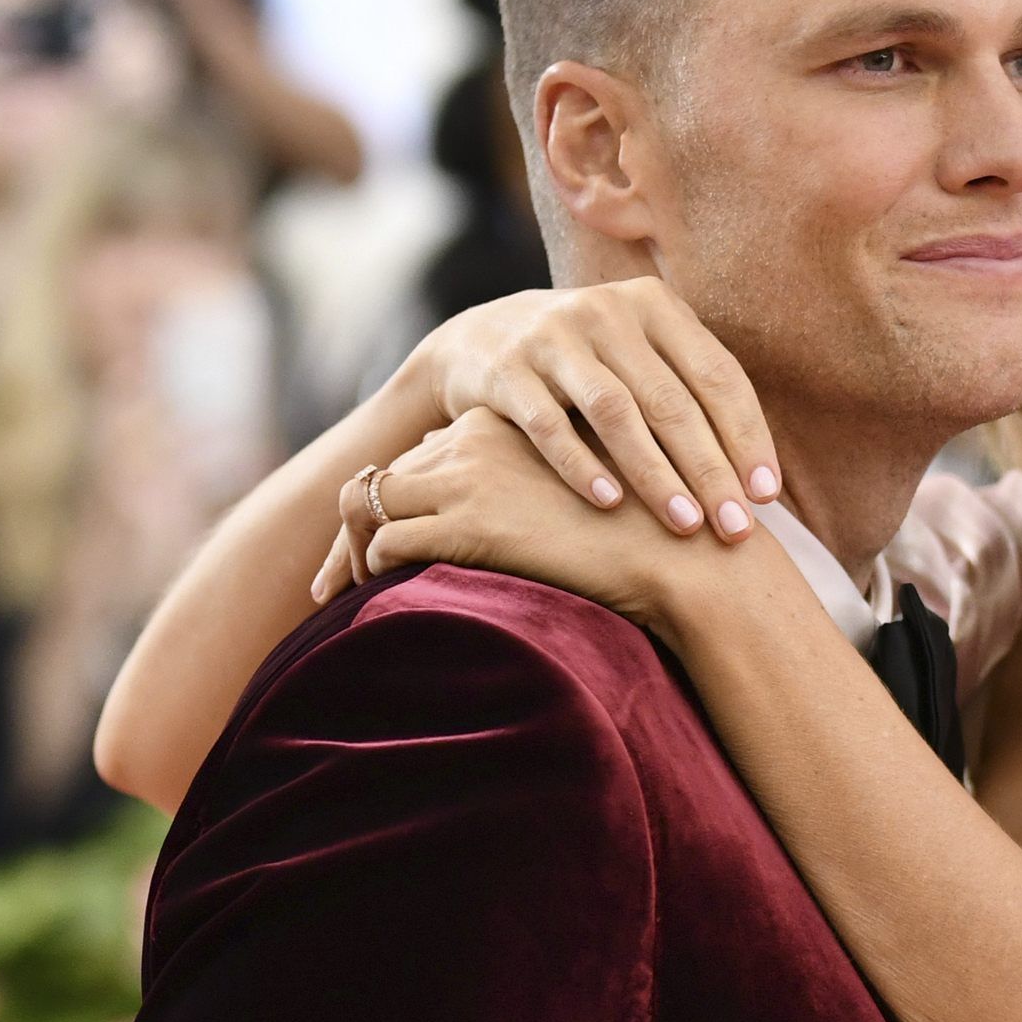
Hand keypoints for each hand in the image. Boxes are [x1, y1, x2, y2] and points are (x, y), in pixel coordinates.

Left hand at [313, 407, 745, 638]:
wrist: (686, 557)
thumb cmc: (656, 535)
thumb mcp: (594, 491)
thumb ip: (545, 485)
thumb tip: (514, 520)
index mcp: (511, 421)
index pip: (426, 453)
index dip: (399, 498)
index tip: (386, 543)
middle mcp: (481, 436)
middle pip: (386, 475)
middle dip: (355, 528)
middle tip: (335, 581)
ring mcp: (471, 476)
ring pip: (368, 503)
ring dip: (351, 552)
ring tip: (347, 595)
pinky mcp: (469, 521)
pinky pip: (387, 542)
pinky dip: (371, 573)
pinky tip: (379, 600)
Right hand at [412, 277, 777, 541]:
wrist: (480, 339)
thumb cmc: (589, 364)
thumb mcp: (641, 355)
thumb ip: (692, 393)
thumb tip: (763, 481)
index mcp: (655, 306)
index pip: (717, 374)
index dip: (747, 436)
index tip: (767, 496)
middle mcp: (607, 311)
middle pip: (671, 399)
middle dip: (709, 468)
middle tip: (736, 527)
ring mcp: (552, 337)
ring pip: (615, 412)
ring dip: (655, 473)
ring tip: (686, 525)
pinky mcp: (506, 370)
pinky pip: (549, 424)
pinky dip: (580, 465)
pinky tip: (610, 504)